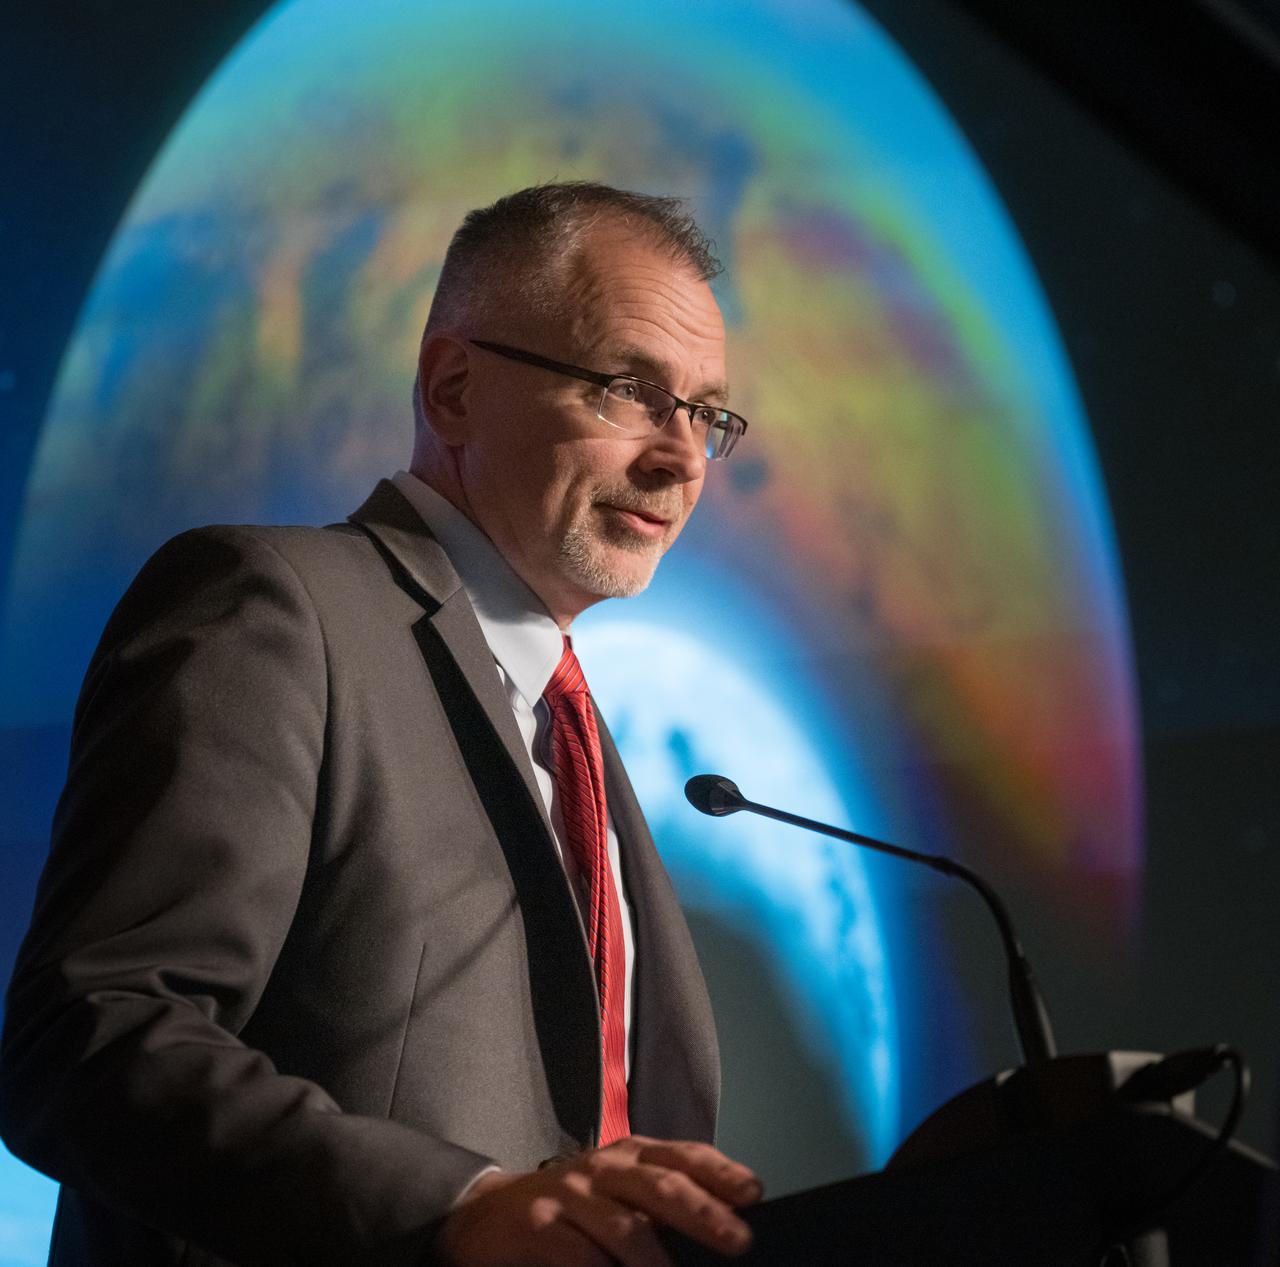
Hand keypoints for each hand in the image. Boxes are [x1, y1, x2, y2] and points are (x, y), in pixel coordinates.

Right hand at [434, 1135, 762, 1265]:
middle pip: (660, 1184)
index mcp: (629, 1154)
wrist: (486, 1213)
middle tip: (738, 1239)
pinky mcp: (539, 1226)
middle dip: (703, 1212)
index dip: (720, 1172)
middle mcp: (603, 1167)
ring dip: (657, 1261)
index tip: (755, 1194)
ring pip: (624, 1227)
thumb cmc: (569, 1206)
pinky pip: (580, 1258)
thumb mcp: (615, 1191)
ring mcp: (570, 1193)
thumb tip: (722, 1226)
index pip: (682, 1155)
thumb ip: (658, 1202)